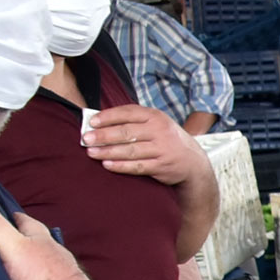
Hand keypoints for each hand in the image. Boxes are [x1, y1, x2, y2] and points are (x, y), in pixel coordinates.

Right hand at [0, 192, 88, 279]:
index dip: (17, 218)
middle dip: (31, 237)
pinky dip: (47, 279)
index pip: (28, 222)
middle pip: (42, 240)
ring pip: (51, 259)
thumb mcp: (11, 246)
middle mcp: (57, 252)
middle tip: (19, 236)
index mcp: (42, 239)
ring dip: (40, 258)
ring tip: (29, 261)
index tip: (10, 213)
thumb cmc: (40, 274)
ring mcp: (65, 271)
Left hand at [84, 105, 209, 184]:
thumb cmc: (166, 140)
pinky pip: (138, 166)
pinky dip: (121, 166)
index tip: (91, 122)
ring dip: (108, 151)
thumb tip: (99, 121)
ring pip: (130, 150)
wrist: (193, 162)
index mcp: (155, 116)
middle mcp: (160, 131)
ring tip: (91, 152)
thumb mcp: (156, 124)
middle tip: (86, 139)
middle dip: (104, 135)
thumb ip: (133, 121)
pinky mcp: (162, 166)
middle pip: (127, 132)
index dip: (108, 117)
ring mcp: (162, 149)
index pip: (128, 113)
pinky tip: (107, 165)